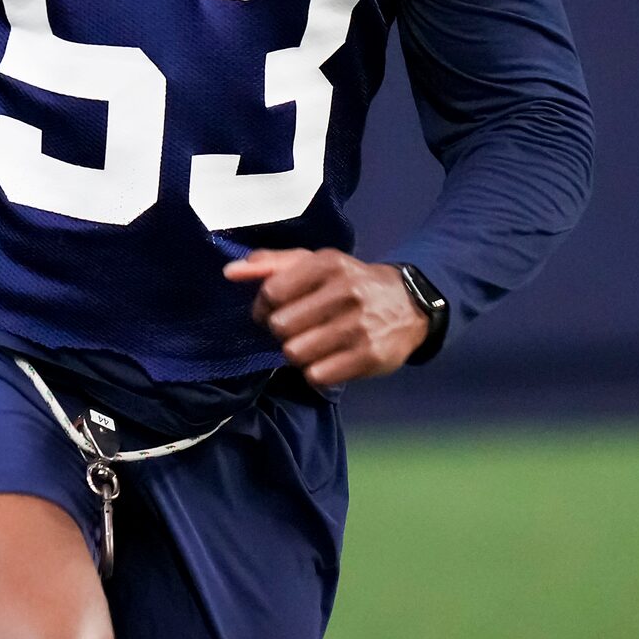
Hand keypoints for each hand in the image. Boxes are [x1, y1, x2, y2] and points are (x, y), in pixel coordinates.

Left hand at [223, 248, 428, 387]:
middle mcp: (345, 292)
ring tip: (310, 343)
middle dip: (281, 331)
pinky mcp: (370, 357)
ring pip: (295, 353)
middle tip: (295, 329)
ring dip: (296, 352)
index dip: (262, 308)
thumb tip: (230, 272)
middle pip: (280, 326)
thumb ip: (269, 264)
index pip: (272, 292)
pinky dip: (314, 371)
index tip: (269, 312)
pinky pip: (316, 375)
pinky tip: (326, 358)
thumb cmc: (346, 282)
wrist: (408, 303)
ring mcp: (359, 326)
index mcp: (327, 264)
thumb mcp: (312, 263)